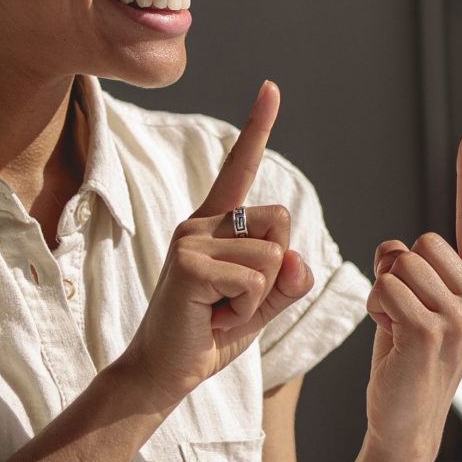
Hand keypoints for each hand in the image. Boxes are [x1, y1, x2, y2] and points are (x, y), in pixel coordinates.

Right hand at [109, 81, 311, 410]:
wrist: (163, 373)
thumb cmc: (208, 334)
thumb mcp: (260, 304)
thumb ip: (287, 280)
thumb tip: (298, 260)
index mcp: (216, 223)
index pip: (240, 166)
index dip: (257, 127)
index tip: (271, 88)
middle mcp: (200, 221)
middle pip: (282, 222)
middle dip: (275, 270)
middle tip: (233, 300)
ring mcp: (190, 238)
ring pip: (272, 257)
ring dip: (258, 298)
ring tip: (219, 310)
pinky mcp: (187, 262)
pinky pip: (254, 279)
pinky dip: (244, 310)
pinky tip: (211, 318)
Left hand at [365, 131, 461, 461]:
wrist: (405, 421)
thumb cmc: (407, 362)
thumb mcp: (420, 307)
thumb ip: (418, 270)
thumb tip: (395, 249)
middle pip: (421, 242)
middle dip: (399, 270)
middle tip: (403, 313)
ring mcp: (460, 318)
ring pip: (400, 264)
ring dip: (384, 292)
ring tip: (395, 327)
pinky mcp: (429, 332)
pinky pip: (386, 288)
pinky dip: (375, 307)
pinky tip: (388, 336)